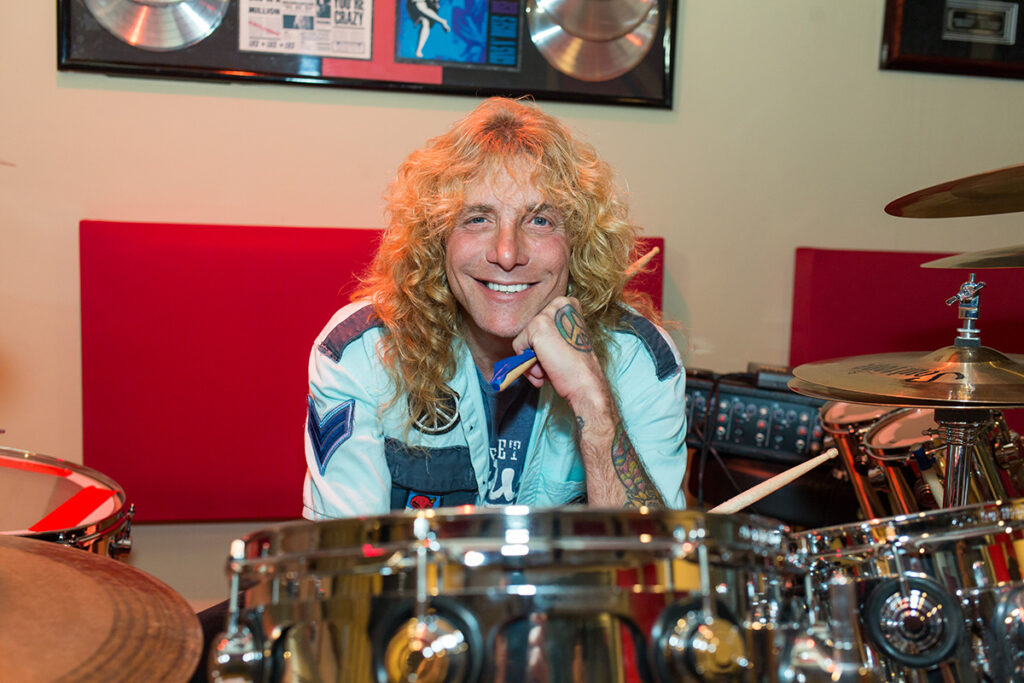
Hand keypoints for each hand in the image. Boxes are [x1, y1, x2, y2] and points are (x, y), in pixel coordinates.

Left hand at [512, 296, 610, 413]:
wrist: (585, 383)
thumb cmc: (575, 366)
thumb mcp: (564, 339)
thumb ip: (549, 332)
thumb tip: (527, 340)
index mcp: (568, 304)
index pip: (541, 322)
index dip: (545, 344)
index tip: (556, 356)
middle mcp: (558, 304)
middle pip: (531, 329)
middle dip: (536, 352)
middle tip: (551, 365)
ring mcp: (547, 314)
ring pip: (524, 338)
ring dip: (532, 360)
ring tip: (548, 369)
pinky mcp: (537, 327)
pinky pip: (518, 346)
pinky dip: (526, 362)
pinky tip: (545, 368)